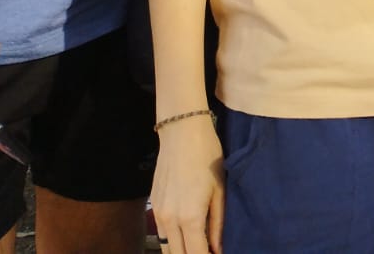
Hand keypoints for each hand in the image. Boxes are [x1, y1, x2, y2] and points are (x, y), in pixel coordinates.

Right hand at [151, 115, 225, 253]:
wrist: (181, 133)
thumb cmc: (207, 157)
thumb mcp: (220, 191)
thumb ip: (218, 224)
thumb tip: (218, 249)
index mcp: (191, 217)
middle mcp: (170, 220)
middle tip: (208, 251)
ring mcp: (158, 213)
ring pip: (167, 248)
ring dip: (181, 252)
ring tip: (198, 246)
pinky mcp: (153, 205)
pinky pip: (160, 234)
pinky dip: (172, 242)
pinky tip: (185, 236)